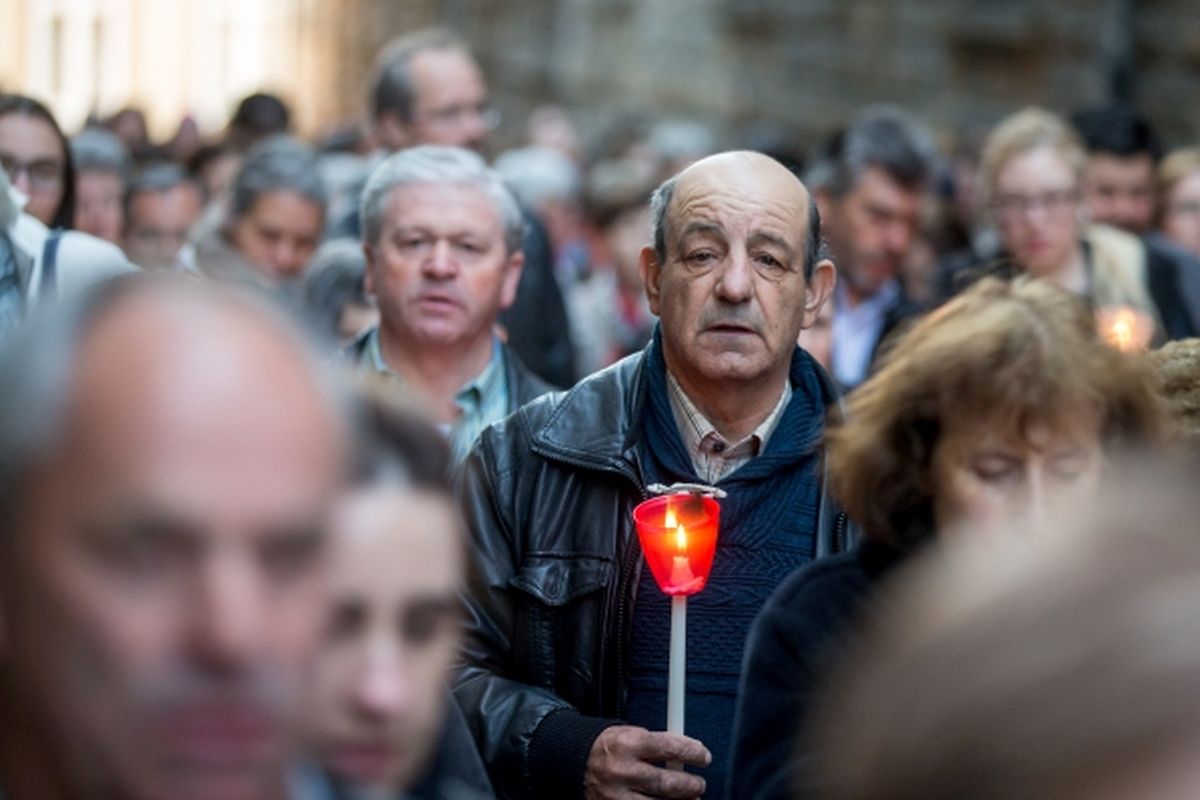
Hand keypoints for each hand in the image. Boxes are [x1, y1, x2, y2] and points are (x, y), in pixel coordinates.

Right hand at [584, 725, 711, 798]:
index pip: (670, 748)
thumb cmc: (609, 747)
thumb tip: (690, 753)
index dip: (692, 753)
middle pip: (668, 784)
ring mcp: (616, 796)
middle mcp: (622, 771)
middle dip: (691, 786)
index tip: (704, 756)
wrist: (573, 761)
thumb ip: (658, 745)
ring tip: (691, 799)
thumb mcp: (630, 734)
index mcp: (627, 743)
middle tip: (699, 784)